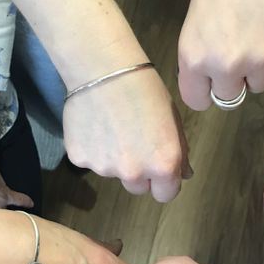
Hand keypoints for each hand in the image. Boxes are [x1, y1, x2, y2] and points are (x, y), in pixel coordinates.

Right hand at [63, 69, 191, 202]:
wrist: (102, 69)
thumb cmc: (144, 89)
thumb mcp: (172, 118)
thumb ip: (179, 151)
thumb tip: (184, 174)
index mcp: (162, 165)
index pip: (165, 195)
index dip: (163, 182)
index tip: (158, 167)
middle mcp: (134, 173)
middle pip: (138, 188)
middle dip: (138, 173)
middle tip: (133, 142)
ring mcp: (103, 169)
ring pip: (112, 173)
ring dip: (114, 159)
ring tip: (111, 127)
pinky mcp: (79, 159)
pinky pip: (89, 161)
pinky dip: (92, 149)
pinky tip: (94, 124)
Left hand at [178, 0, 263, 109]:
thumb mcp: (193, 30)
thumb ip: (201, 64)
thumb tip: (215, 88)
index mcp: (194, 60)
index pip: (198, 102)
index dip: (206, 92)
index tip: (212, 83)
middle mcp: (226, 65)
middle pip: (232, 98)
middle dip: (234, 80)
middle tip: (237, 53)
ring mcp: (260, 58)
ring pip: (260, 84)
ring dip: (259, 67)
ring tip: (256, 34)